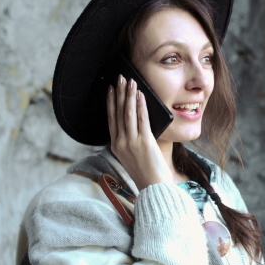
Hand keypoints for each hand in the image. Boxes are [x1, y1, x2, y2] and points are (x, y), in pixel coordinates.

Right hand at [107, 75, 172, 189]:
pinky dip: (140, 106)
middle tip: (120, 78)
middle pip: (118, 113)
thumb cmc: (147, 172)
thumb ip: (131, 140)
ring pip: (128, 114)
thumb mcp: (133, 155)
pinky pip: (142, 120)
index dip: (110, 102)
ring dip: (129, 96)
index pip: (111, 119)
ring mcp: (131, 142)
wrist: (154, 186)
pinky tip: (140, 95)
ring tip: (130, 82)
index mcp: (116, 145)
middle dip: (119, 93)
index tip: (110, 89)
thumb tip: (137, 121)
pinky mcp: (144, 142)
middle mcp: (121, 142)